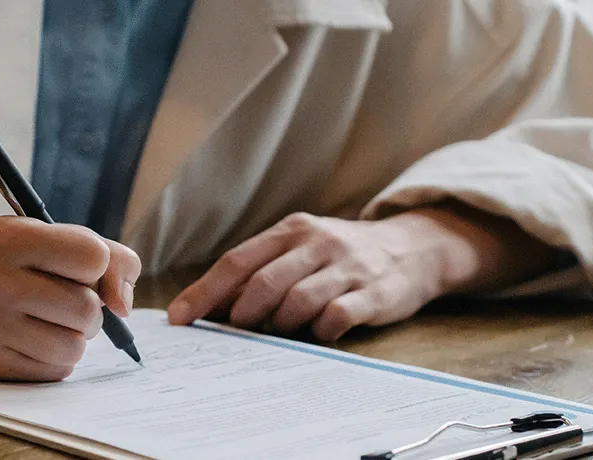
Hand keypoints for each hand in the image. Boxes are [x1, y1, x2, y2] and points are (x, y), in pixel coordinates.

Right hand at [0, 217, 139, 381]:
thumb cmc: (12, 259)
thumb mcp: (51, 236)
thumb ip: (109, 257)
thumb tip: (123, 306)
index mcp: (7, 238)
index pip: (92, 257)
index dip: (96, 265)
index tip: (77, 267)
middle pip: (86, 308)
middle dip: (90, 307)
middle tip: (68, 299)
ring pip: (74, 347)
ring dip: (76, 337)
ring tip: (54, 321)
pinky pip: (54, 371)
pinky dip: (56, 357)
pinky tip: (35, 338)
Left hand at [166, 208, 551, 340]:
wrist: (414, 247)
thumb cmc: (340, 255)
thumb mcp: (301, 247)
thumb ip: (261, 269)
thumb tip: (209, 305)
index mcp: (291, 231)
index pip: (237, 261)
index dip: (204, 292)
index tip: (179, 318)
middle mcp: (317, 243)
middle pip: (263, 282)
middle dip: (241, 313)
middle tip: (236, 330)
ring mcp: (347, 267)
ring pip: (297, 301)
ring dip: (279, 324)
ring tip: (280, 331)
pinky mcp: (374, 292)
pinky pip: (337, 317)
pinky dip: (320, 330)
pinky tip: (319, 332)